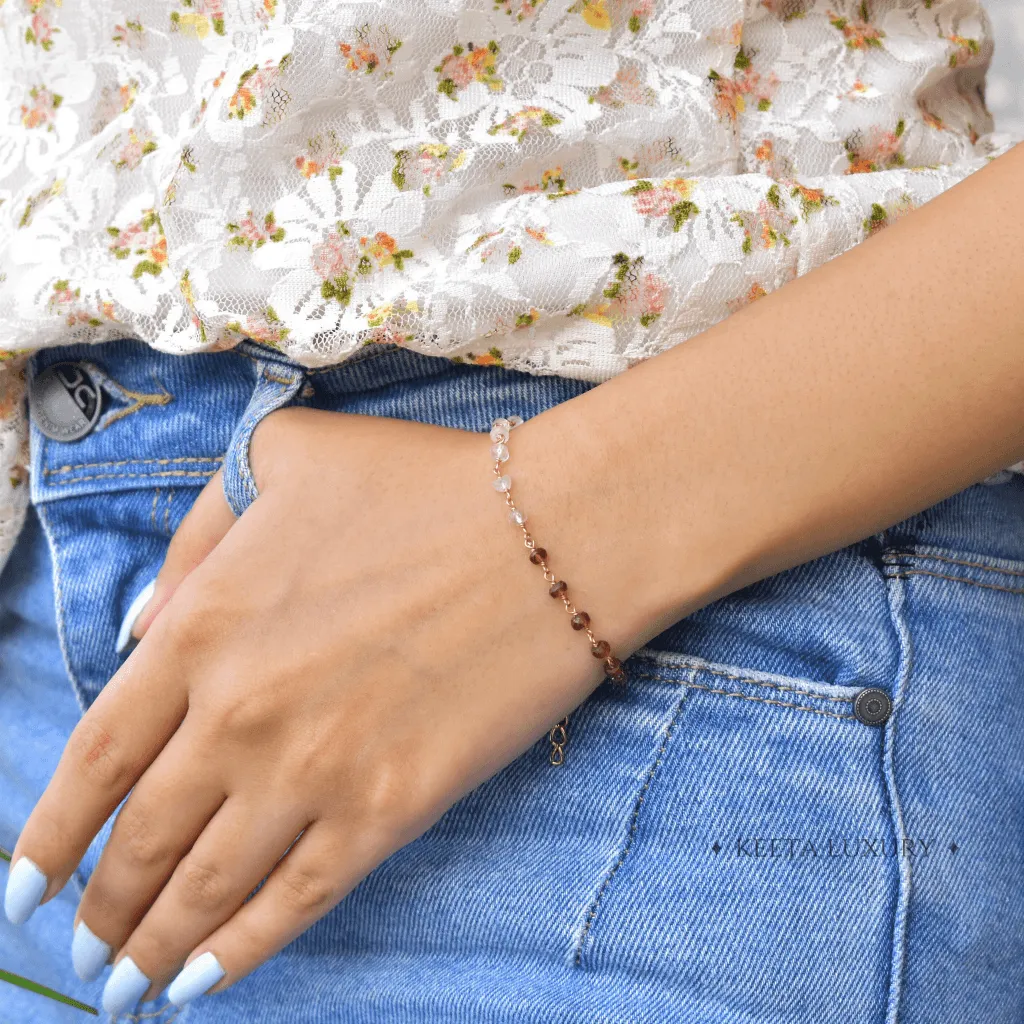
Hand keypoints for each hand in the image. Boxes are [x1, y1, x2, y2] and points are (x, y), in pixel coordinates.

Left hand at [6, 408, 629, 1012]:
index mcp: (205, 627)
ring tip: (129, 984)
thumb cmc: (423, 484)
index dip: (50, 834)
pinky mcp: (391, 812)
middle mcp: (240, 715)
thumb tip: (146, 627)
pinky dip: (243, 951)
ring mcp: (315, 772)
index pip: (98, 756)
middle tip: (83, 948)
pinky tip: (210, 980)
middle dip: (102, 906)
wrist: (552, 531)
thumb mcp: (285, 458)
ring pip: (208, 886)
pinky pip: (297, 902)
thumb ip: (200, 535)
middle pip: (144, 839)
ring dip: (157, 945)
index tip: (23, 884)